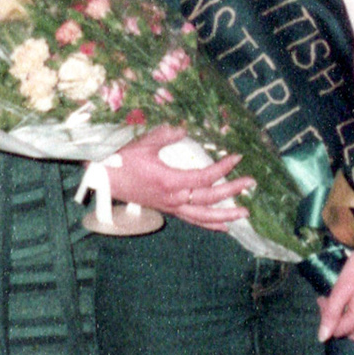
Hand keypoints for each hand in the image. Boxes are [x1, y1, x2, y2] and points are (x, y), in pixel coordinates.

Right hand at [106, 126, 253, 229]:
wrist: (102, 180)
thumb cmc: (121, 161)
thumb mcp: (143, 144)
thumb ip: (165, 135)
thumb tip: (185, 128)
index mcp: (169, 181)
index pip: (204, 178)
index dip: (223, 169)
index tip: (237, 158)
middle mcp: (173, 198)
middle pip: (209, 199)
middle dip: (232, 192)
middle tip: (251, 183)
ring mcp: (170, 207)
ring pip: (203, 216)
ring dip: (225, 215)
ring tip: (245, 214)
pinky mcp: (167, 210)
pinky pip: (193, 220)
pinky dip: (209, 224)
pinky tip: (224, 227)